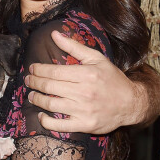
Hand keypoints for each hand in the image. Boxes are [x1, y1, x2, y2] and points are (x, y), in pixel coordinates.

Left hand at [25, 29, 144, 133]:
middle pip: (49, 87)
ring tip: (31, 95)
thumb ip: (74, 46)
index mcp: (86, 74)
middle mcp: (84, 92)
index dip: (39, 70)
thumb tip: (54, 34)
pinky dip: (46, 121)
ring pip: (51, 104)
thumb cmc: (112, 79)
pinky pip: (59, 125)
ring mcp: (83, 110)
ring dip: (36, 99)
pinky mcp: (84, 125)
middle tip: (28, 81)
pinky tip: (41, 115)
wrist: (131, 103)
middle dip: (34, 83)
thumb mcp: (97, 58)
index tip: (32, 69)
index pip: (54, 71)